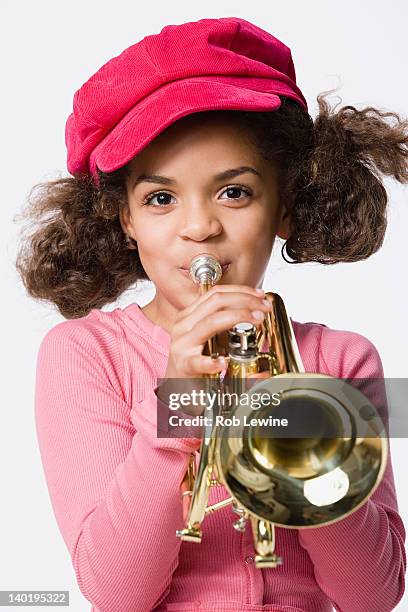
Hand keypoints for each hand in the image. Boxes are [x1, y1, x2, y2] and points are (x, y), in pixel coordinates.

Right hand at [156, 285, 272, 415]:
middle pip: (216, 301)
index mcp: (189, 315)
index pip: (216, 293)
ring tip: (256, 322)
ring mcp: (182, 345)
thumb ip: (226, 322)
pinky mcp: (184, 366)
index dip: (240, 290)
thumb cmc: (196, 360)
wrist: (175, 386)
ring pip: (210, 322)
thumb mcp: (209, 335)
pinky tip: (224, 363)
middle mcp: (184, 325)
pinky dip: (212, 362)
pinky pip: (198, 361)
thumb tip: (255, 310)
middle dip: (245, 300)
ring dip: (238, 317)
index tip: (260, 295)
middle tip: (264, 308)